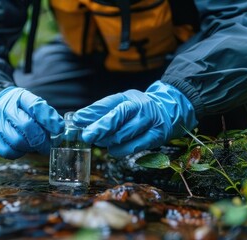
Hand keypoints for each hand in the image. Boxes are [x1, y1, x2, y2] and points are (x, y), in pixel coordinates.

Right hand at [0, 87, 63, 158]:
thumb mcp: (32, 102)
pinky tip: (22, 148)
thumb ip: (46, 113)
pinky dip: (19, 153)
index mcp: (19, 97)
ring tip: (35, 145)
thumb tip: (59, 129)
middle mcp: (5, 109)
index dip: (48, 119)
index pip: (35, 106)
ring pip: (18, 141)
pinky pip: (8, 152)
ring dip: (31, 147)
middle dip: (42, 139)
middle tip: (49, 145)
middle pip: (26, 126)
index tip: (59, 129)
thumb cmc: (19, 107)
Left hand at [73, 81, 197, 156]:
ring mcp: (149, 121)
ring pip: (125, 133)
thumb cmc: (138, 110)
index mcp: (127, 97)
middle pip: (118, 116)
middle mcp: (139, 107)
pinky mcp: (156, 135)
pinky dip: (121, 149)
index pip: (107, 103)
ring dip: (109, 140)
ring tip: (100, 142)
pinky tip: (112, 150)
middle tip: (86, 135)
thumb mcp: (121, 104)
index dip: (91, 112)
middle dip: (100, 127)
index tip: (77, 119)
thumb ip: (102, 112)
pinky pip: (136, 145)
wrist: (169, 110)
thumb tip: (79, 119)